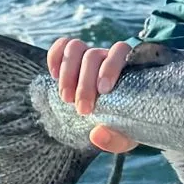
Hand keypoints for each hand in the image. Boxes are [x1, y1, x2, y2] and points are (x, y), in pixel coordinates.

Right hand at [46, 35, 138, 151]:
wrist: (118, 121)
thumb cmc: (127, 126)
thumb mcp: (127, 137)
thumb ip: (116, 138)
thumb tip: (96, 133)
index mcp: (129, 67)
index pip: (120, 51)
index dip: (110, 67)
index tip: (104, 91)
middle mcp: (109, 57)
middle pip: (93, 55)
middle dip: (84, 83)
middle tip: (82, 109)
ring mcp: (90, 56)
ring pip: (75, 47)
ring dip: (67, 73)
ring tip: (67, 98)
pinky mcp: (73, 59)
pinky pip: (62, 45)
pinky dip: (54, 56)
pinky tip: (54, 76)